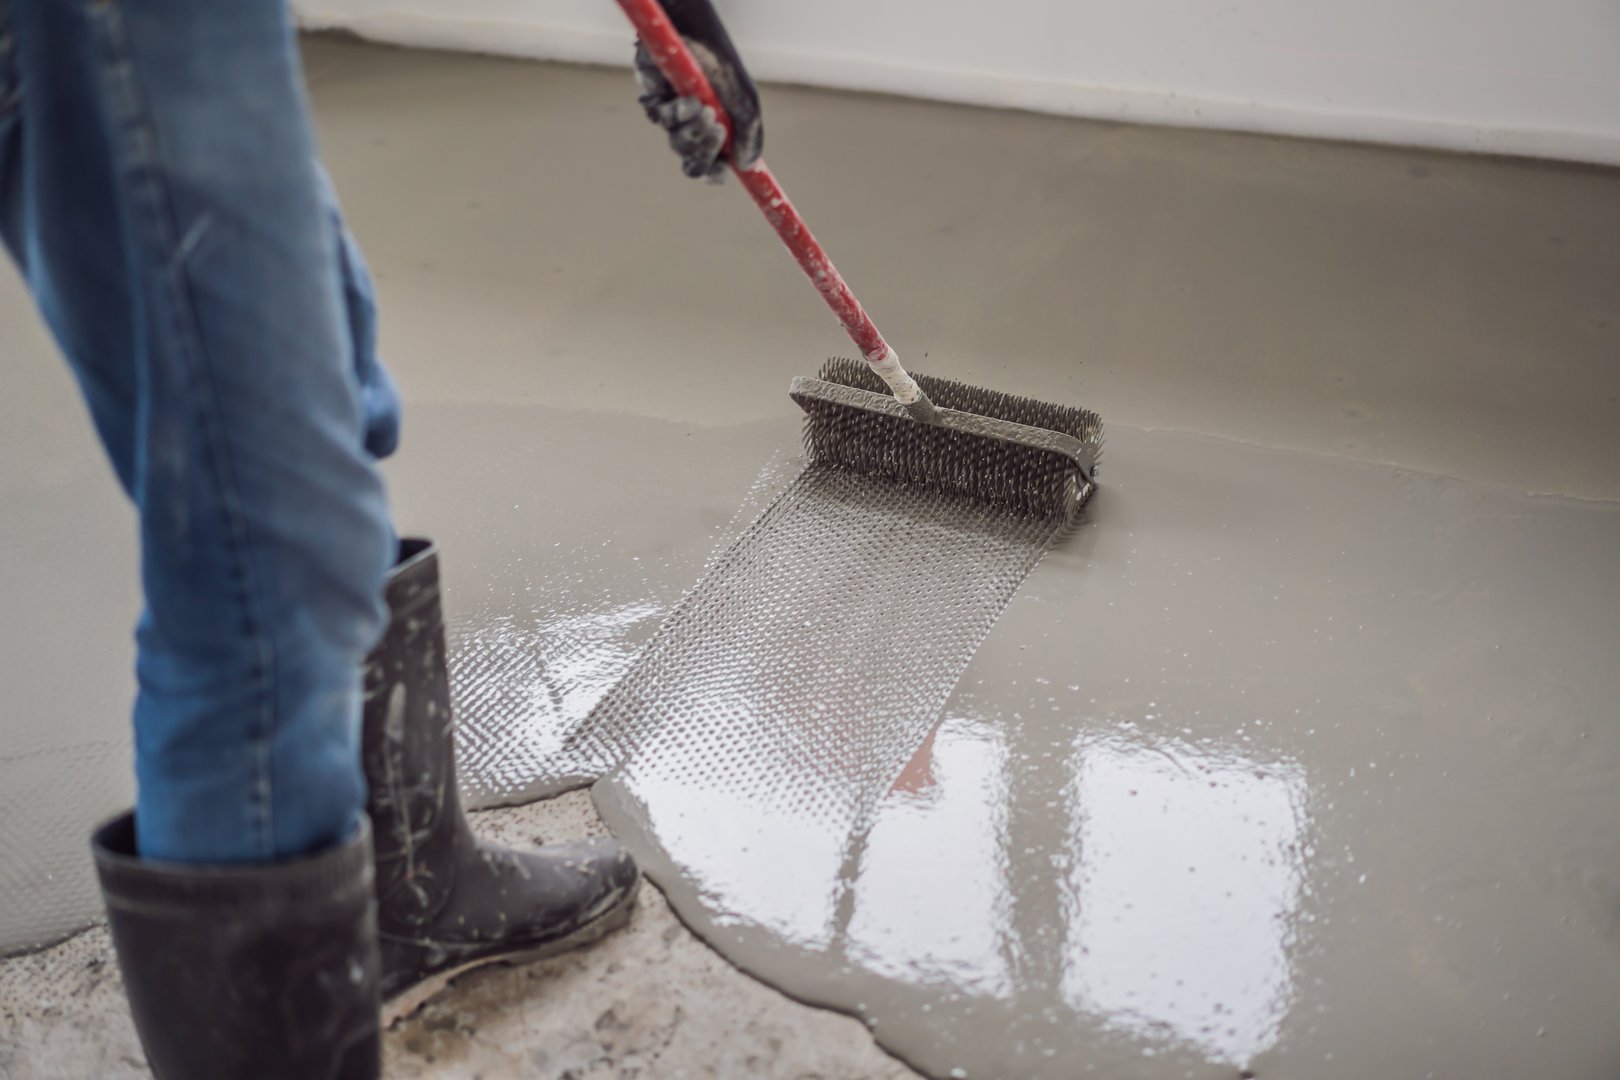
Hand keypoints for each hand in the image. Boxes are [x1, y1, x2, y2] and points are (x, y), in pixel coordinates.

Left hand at [633, 4, 761, 180]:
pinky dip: (678, 114)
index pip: (713, 167)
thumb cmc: (722, 64)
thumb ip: (749, 133)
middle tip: (717, 131)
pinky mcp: (654, 102)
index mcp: (716, 134)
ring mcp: (672, 117)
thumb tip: (746, 164)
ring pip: (679, 144)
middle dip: (706, 153)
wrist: (696, 32)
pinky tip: (687, 99)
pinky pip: (663, 121)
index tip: (723, 170)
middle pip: (694, 164)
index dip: (716, 174)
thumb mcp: (745, 100)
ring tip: (704, 108)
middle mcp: (692, 129)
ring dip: (694, 131)